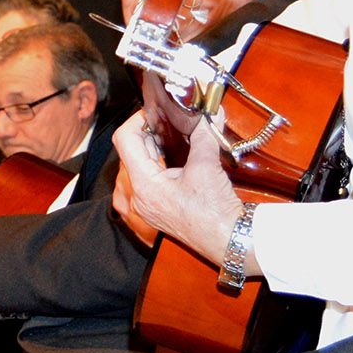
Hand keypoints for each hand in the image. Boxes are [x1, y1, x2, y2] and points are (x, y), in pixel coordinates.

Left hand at [110, 111, 245, 267]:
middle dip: (146, 133)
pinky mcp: (151, 212)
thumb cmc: (216, 213)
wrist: (228, 241)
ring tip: (168, 138)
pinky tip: (170, 159)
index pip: (124, 140)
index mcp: (144, 184)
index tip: (152, 111)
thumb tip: (208, 114)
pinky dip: (152, 166)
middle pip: (129, 153)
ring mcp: (143, 207)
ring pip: (134, 168)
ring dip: (148, 150)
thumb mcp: (207, 166)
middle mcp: (137, 197)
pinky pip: (142, 183)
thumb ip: (203, 135)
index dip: (136, 120)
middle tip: (166, 121)